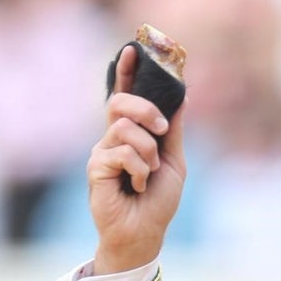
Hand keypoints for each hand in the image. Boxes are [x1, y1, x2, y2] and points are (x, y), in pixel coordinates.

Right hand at [87, 44, 186, 274]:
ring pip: (124, 129)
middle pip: (120, 102)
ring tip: (149, 173)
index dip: (129, 72)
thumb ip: (175, 130)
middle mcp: (113, 137)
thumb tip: (184, 96)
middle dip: (146, 110)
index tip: (134, 48)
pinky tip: (137, 185)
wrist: (146, 232)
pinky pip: (120, 152)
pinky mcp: (96, 168)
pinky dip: (138, 169)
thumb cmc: (158, 200)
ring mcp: (102, 151)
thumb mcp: (175, 161)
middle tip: (162, 131)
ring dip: (148, 151)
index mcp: (133, 133)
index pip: (127, 95)